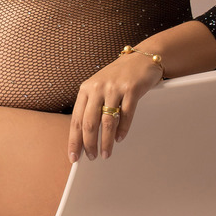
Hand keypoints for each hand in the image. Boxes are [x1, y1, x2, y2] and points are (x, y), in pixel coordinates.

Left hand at [67, 49, 163, 163]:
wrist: (141, 58)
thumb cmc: (119, 76)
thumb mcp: (99, 86)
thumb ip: (91, 106)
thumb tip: (85, 136)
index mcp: (86, 88)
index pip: (76, 119)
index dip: (74, 140)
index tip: (74, 156)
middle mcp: (98, 87)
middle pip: (89, 122)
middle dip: (89, 144)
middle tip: (92, 157)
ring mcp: (114, 88)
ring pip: (107, 121)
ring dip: (106, 141)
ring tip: (106, 154)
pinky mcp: (131, 89)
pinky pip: (126, 114)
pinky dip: (122, 130)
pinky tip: (120, 139)